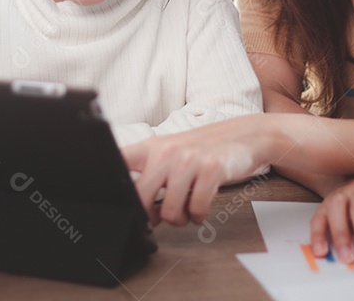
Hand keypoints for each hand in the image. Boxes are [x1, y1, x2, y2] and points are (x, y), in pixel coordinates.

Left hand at [122, 115, 267, 226]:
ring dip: (180, 218)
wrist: (244, 135)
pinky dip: (199, 216)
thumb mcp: (171, 154)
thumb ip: (150, 177)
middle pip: (140, 197)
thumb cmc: (204, 149)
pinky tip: (201, 207)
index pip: (119, 161)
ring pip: (169, 211)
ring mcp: (189, 159)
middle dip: (151, 216)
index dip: (109, 183)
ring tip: (187, 208)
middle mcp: (166, 151)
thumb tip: (135, 210)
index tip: (110, 200)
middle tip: (162, 214)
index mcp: (151, 147)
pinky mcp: (211, 169)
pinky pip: (196, 210)